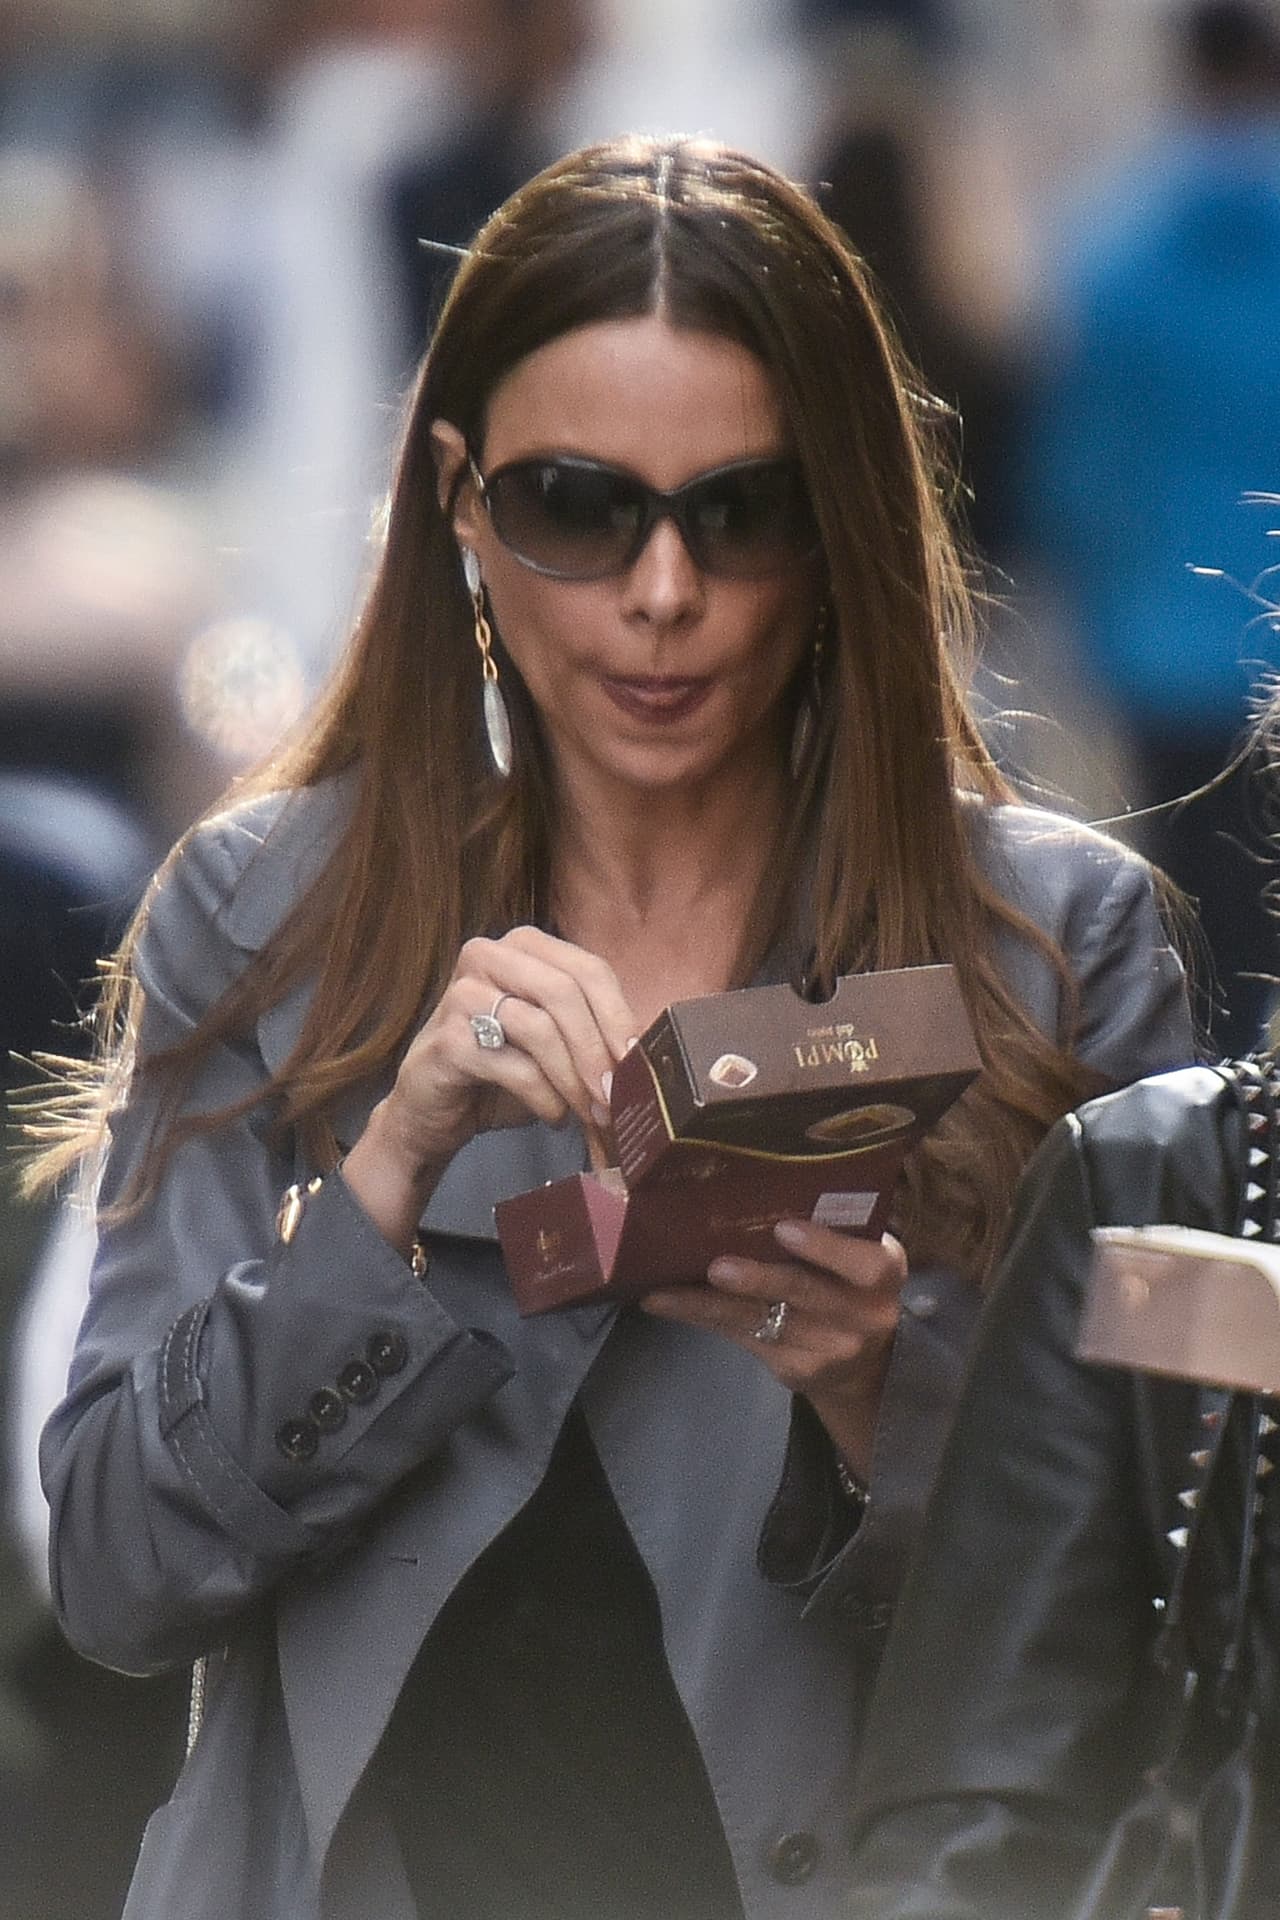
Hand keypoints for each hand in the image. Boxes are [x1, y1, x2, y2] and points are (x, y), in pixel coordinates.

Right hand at [344, 927, 634, 1250]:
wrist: (434, 1110)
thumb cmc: (503, 1072)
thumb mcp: (557, 1045)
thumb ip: (595, 1035)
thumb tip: (651, 1055)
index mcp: (525, 946)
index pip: (588, 969)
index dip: (619, 1016)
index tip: (638, 1061)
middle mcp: (489, 955)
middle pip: (565, 992)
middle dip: (598, 1049)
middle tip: (617, 1096)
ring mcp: (461, 992)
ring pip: (539, 1028)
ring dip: (574, 1079)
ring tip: (590, 1113)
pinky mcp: (446, 1037)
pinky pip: (512, 1065)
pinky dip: (543, 1096)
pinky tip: (553, 1116)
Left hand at [640, 1219, 906, 1480]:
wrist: (863, 1362)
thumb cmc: (848, 1283)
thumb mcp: (858, 1255)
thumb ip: (831, 1229)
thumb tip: (756, 1184)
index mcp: (882, 1271)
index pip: (862, 1262)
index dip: (824, 1247)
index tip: (783, 1229)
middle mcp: (863, 1316)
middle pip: (803, 1293)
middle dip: (757, 1280)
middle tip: (716, 1266)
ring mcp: (829, 1350)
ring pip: (760, 1321)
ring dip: (706, 1304)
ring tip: (663, 1290)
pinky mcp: (796, 1371)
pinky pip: (742, 1340)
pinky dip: (702, 1318)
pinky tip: (666, 1303)